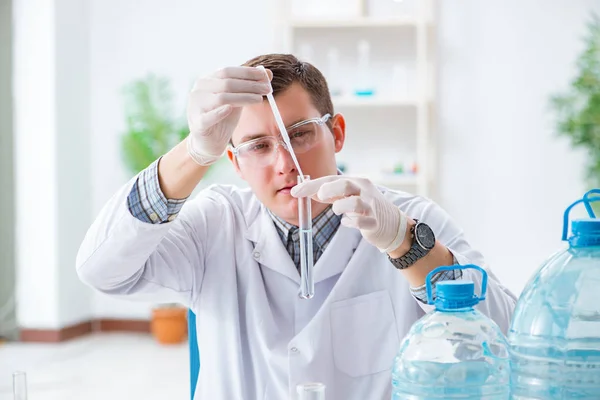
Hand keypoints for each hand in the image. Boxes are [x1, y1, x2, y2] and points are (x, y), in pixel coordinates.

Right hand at [186, 66, 272, 164]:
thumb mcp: (237, 100)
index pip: (228, 71)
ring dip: (243, 97)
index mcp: (207, 81)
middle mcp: (199, 90)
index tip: (265, 76)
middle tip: (267, 89)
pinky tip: (230, 109)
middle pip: (227, 83)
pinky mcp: (198, 124)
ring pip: (222, 98)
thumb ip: (248, 87)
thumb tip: (268, 73)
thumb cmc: (222, 118)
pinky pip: (208, 117)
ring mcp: (196, 106)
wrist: (209, 142)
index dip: (247, 73)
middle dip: (249, 85)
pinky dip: (219, 112)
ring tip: (260, 99)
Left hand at [291, 175, 408, 252]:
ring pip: (354, 203)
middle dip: (329, 190)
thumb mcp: (346, 196)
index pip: (331, 179)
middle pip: (346, 184)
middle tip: (320, 197)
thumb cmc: (365, 206)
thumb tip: (304, 191)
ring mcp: (371, 206)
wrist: (391, 223)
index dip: (311, 185)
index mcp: (356, 182)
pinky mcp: (374, 222)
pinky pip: (360, 222)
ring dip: (340, 207)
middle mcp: (364, 190)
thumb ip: (327, 193)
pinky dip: (350, 223)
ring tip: (338, 211)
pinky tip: (348, 223)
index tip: (295, 191)